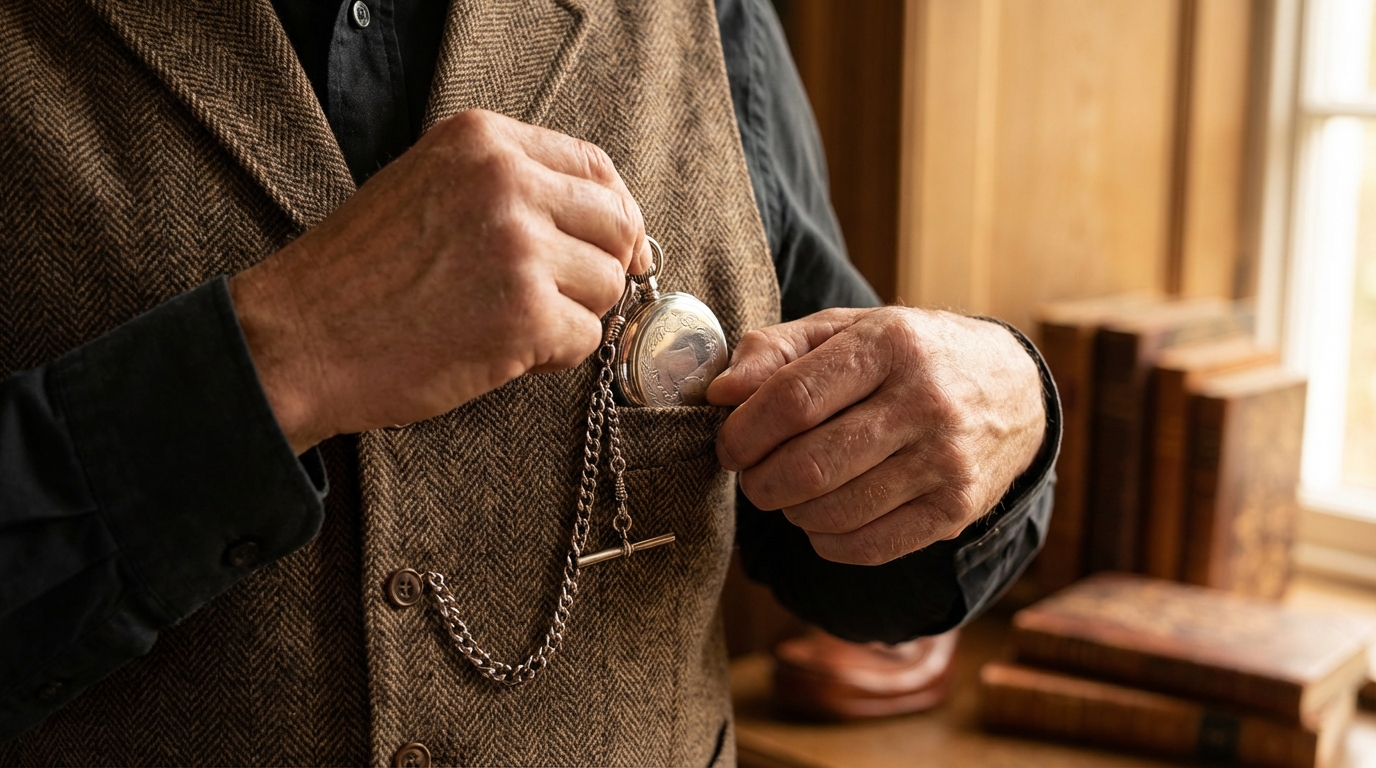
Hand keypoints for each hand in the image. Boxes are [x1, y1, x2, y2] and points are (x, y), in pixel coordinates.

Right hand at [230, 109, 651, 453]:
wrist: (296, 340)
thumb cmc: (356, 276)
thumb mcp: (428, 187)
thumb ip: (507, 186)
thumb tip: (603, 220)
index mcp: (482, 141)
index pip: (594, 166)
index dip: (612, 213)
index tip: (606, 246)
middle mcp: (506, 182)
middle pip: (617, 224)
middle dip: (600, 267)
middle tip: (561, 296)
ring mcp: (519, 248)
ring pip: (606, 285)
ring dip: (572, 314)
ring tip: (508, 322)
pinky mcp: (524, 315)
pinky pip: (587, 338)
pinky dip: (553, 355)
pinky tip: (501, 350)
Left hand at [707, 307, 1044, 564]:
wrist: (1013, 388)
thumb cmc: (908, 356)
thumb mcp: (845, 329)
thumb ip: (776, 350)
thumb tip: (721, 392)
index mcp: (890, 345)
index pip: (792, 400)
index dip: (744, 433)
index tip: (729, 445)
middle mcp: (925, 402)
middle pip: (810, 465)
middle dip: (761, 481)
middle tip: (754, 475)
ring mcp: (946, 461)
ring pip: (834, 511)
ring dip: (792, 511)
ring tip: (792, 491)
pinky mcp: (957, 509)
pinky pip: (868, 546)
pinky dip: (828, 541)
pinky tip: (826, 517)